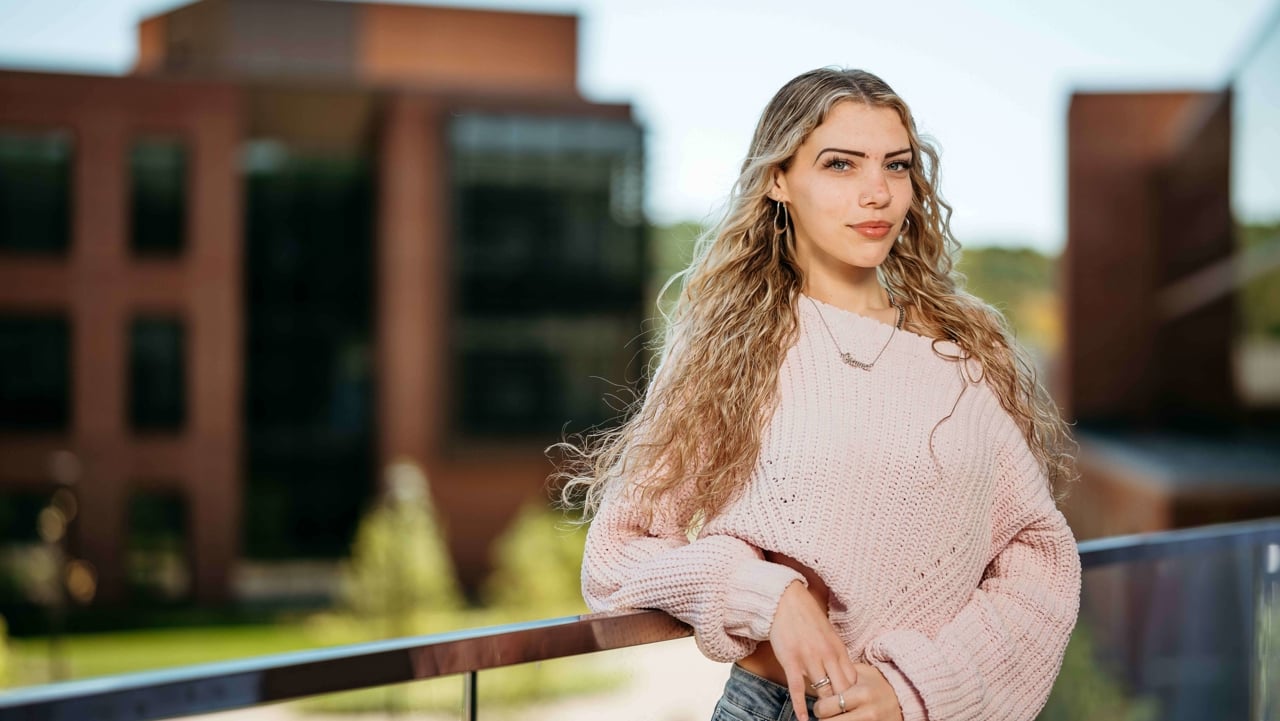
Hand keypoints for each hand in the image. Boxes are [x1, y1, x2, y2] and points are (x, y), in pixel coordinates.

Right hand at [767, 581, 859, 720]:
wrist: (784, 600)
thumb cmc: (807, 617)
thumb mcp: (829, 634)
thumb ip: (836, 655)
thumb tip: (843, 675)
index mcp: (838, 649)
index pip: (853, 681)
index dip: (853, 697)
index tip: (851, 707)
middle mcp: (827, 655)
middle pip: (841, 690)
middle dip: (841, 705)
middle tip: (839, 716)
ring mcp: (809, 658)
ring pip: (822, 691)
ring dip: (823, 707)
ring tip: (824, 717)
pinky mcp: (791, 660)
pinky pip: (797, 689)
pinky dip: (800, 706)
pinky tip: (802, 719)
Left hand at [811, 663, 902, 719]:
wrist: (901, 699)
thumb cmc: (876, 684)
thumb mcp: (861, 673)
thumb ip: (840, 675)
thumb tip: (817, 678)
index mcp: (861, 694)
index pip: (827, 707)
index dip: (819, 707)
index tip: (820, 704)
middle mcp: (867, 713)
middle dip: (822, 718)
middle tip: (823, 713)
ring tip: (833, 717)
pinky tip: (843, 719)